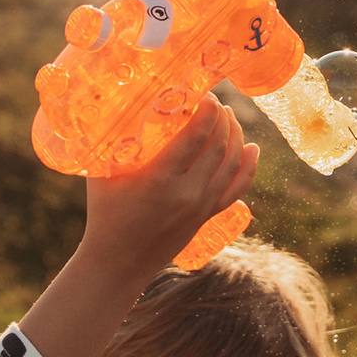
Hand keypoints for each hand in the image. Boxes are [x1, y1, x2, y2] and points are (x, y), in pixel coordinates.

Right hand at [87, 98, 258, 273]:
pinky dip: (249, 167)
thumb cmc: (105, 214)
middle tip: (217, 101)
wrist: (118, 263)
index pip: (196, 136)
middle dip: (222, 118)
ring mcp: (200, 207)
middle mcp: (187, 193)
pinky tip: (253, 149)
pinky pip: (236, 189)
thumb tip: (117, 106)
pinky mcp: (206, 217)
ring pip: (232, 165)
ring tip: (230, 116)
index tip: (206, 94)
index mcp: (160, 179)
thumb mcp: (103, 174)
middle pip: (219, 147)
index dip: (207, 110)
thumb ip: (114, 142)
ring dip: (236, 136)